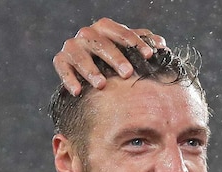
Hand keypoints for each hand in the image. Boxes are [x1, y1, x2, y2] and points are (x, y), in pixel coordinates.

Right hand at [53, 18, 167, 94]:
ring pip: (80, 55)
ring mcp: (73, 46)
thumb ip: (144, 43)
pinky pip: (62, 67)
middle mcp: (87, 34)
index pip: (121, 32)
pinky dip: (69, 79)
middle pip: (101, 43)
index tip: (148, 55)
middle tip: (127, 73)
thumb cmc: (115, 57)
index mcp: (106, 28)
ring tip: (101, 84)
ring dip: (90, 70)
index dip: (135, 42)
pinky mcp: (61, 59)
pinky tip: (77, 92)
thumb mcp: (129, 48)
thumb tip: (160, 44)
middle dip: (115, 57)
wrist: (88, 68)